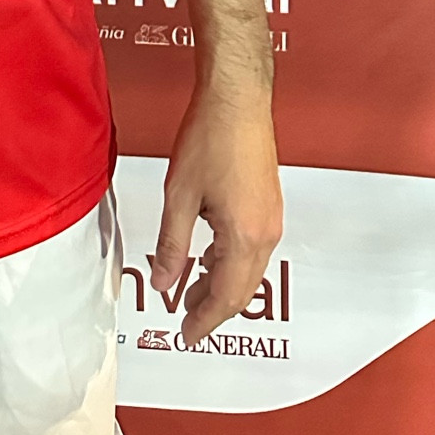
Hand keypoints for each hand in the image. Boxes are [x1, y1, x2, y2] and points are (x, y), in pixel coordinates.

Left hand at [151, 86, 281, 344]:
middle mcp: (266, 233)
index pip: (226, 296)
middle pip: (242, 289)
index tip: (185, 335)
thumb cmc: (209, 138)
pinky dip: (230, 264)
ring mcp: (272, 219)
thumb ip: (172, 244)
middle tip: (185, 321)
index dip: (204, 320)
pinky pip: (253, 250)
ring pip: (249, 271)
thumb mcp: (179, 195)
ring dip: (221, 286)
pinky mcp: (269, 204)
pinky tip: (209, 258)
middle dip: (213, 309)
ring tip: (191, 292)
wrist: (237, 98)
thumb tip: (163, 283)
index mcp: (245, 236)